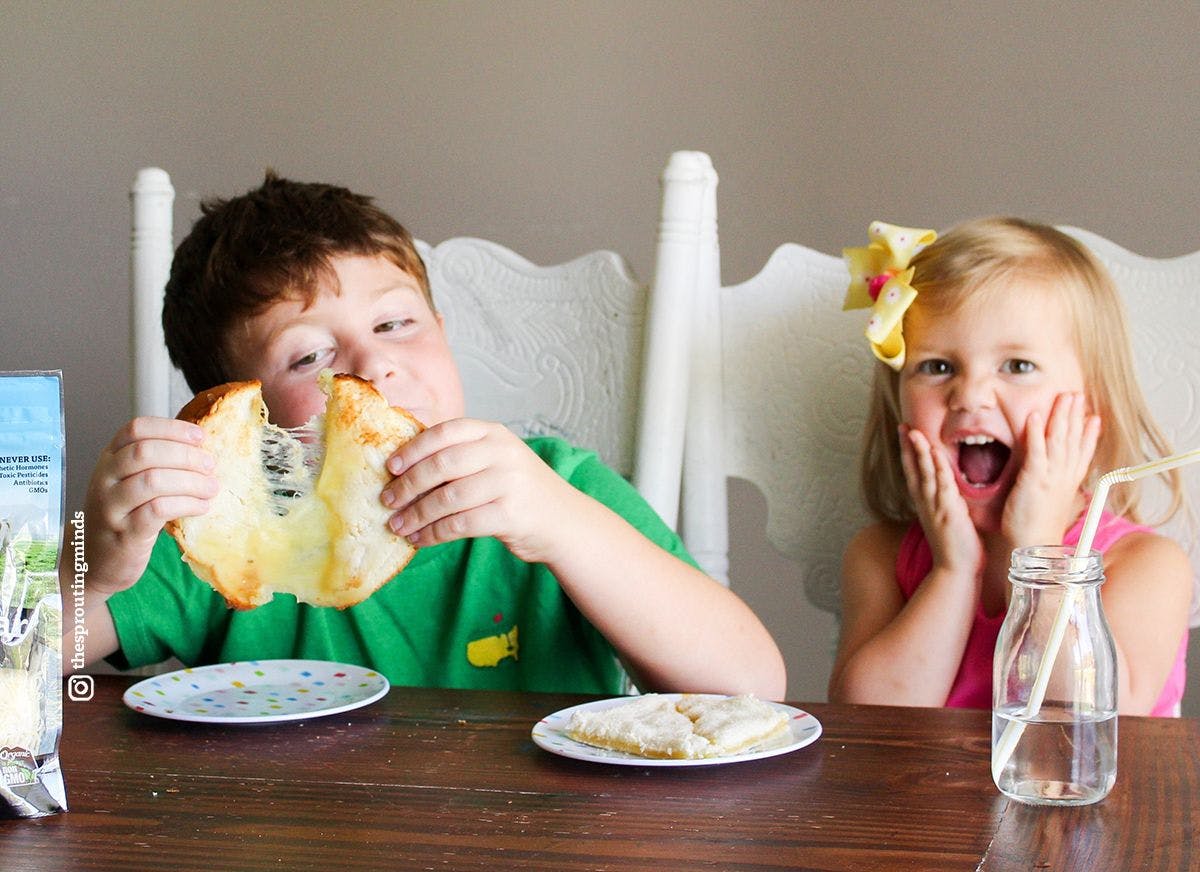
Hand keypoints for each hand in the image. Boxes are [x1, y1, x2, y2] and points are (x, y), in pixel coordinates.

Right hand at [83, 417, 218, 594]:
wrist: (94, 562)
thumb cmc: (123, 517)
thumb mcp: (130, 483)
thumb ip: (156, 464)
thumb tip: (202, 449)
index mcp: (109, 459)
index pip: (136, 429)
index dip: (171, 429)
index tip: (200, 437)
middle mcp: (105, 478)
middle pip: (145, 451)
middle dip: (185, 455)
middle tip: (210, 465)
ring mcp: (111, 506)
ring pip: (153, 480)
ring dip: (190, 481)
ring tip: (211, 488)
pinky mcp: (124, 533)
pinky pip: (158, 510)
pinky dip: (186, 504)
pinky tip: (201, 507)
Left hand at [382, 418, 578, 561]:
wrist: (563, 521)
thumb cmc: (519, 491)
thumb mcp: (496, 460)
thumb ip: (462, 456)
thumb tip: (404, 469)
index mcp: (494, 433)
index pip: (446, 431)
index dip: (414, 448)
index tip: (391, 466)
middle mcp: (503, 453)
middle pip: (443, 465)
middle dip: (408, 485)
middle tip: (387, 500)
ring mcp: (508, 483)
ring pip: (447, 498)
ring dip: (416, 514)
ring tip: (397, 525)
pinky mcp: (509, 515)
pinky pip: (459, 524)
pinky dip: (433, 534)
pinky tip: (419, 539)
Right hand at [899, 424, 982, 578]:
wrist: (956, 570)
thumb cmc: (956, 547)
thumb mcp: (946, 520)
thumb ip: (944, 503)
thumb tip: (947, 492)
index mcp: (925, 504)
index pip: (913, 473)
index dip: (908, 452)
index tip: (905, 433)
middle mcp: (926, 503)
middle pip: (913, 469)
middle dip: (907, 446)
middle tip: (903, 425)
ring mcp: (935, 507)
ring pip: (924, 474)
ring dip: (919, 452)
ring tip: (913, 432)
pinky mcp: (948, 512)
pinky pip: (942, 486)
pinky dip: (937, 469)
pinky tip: (935, 454)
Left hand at [1002, 392, 1099, 548]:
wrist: (1032, 545)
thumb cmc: (1036, 527)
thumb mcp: (1053, 503)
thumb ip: (1057, 486)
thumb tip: (1060, 479)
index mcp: (1069, 482)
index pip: (1083, 453)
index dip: (1089, 434)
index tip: (1094, 417)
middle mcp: (1064, 476)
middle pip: (1073, 440)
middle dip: (1076, 416)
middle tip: (1078, 395)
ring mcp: (1050, 476)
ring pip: (1059, 440)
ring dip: (1061, 416)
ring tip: (1064, 397)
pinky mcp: (1034, 479)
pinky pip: (1036, 451)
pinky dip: (1037, 433)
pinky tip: (1036, 416)